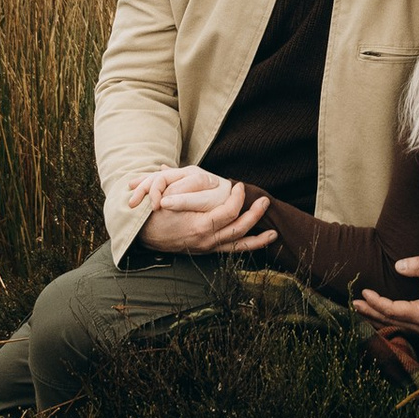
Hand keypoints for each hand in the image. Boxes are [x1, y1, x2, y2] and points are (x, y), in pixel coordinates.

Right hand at [126, 164, 271, 253]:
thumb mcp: (164, 197)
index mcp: (198, 226)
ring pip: (239, 245)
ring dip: (259, 238)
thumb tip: (168, 166)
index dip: (237, 198)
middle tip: (264, 200)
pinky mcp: (209, 251)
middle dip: (254, 214)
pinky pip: (233, 251)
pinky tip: (265, 241)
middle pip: (238, 228)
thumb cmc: (154, 214)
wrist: (143, 236)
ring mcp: (208, 248)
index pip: (227, 212)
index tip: (237, 185)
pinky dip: (250, 247)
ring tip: (275, 232)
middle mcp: (206, 240)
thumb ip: (174, 183)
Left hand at [356, 258, 418, 336]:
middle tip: (354, 303)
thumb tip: (398, 266)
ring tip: (360, 310)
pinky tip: (375, 317)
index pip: (393, 310)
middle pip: (390, 321)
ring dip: (375, 319)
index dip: (377, 301)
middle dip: (370, 312)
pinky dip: (386, 322)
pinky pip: (401, 329)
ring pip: (394, 327)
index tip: (364, 291)